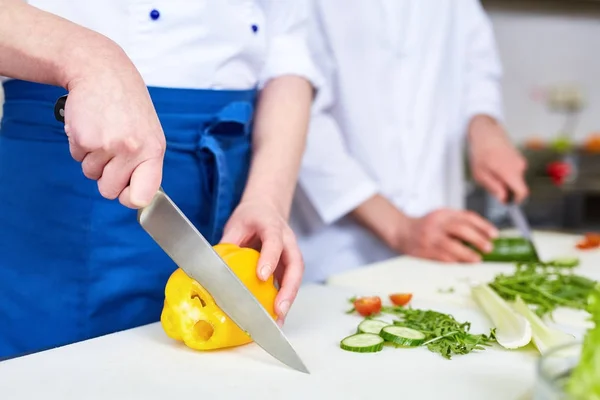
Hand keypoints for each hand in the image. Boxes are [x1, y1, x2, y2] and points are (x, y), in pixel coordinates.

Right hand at [63, 50, 165, 208]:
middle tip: (110, 151)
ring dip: (92, 158)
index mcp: (153, 151)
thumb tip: (136, 197)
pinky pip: (76, 158)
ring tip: (102, 133)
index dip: (129, 199)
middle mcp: (133, 150)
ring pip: (90, 174)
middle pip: (109, 191)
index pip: (142, 196)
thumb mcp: (148, 133)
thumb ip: (144, 164)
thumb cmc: (126, 105)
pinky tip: (90, 126)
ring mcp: (108, 145)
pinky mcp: (84, 139)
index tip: (125, 192)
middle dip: (105, 176)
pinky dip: (79, 145)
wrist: (102, 71)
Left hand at [220, 199, 303, 325]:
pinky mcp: (289, 266)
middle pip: (295, 265)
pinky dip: (284, 300)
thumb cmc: (252, 217)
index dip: (270, 258)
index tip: (262, 276)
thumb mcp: (236, 224)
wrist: (267, 208)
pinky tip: (275, 317)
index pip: (274, 241)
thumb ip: (229, 243)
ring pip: (296, 277)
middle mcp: (288, 240)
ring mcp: (291, 254)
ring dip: (288, 299)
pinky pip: (289, 284)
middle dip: (288, 289)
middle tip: (279, 309)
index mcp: (272, 225)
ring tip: (278, 320)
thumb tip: (213, 266)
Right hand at [396, 209, 497, 262]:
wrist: (402, 231)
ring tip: (478, 259)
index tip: (494, 234)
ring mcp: (430, 238)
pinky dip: (455, 261)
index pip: (467, 217)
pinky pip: (442, 258)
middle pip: (461, 229)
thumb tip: (484, 235)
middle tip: (488, 247)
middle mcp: (437, 224)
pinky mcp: (424, 251)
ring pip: (452, 246)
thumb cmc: (426, 226)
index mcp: (444, 213)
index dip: (483, 225)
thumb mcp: (442, 217)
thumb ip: (459, 222)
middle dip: (478, 239)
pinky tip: (463, 264)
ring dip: (467, 254)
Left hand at [468, 115, 527, 202]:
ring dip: (503, 179)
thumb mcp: (480, 174)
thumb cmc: (481, 151)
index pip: (523, 192)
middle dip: (505, 188)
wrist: (486, 132)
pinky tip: (494, 164)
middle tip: (490, 181)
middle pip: (517, 186)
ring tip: (490, 170)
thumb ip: (493, 187)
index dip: (516, 200)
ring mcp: (520, 161)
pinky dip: (505, 171)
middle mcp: (519, 167)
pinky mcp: (518, 158)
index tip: (508, 203)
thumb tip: (503, 198)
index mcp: (511, 172)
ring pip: (514, 178)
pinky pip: (513, 170)